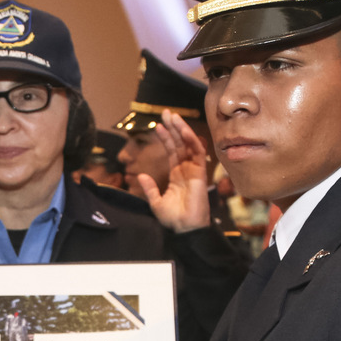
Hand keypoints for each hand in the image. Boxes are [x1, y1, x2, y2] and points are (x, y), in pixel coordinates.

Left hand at [138, 110, 210, 232]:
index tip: (158, 126)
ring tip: (172, 116)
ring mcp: (194, 170)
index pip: (172, 151)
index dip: (165, 138)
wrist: (184, 228)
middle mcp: (186, 169)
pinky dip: (191, 140)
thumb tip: (140, 175)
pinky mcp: (200, 172)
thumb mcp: (156, 201)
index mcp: (177, 175)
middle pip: (180, 144)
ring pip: (189, 144)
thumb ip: (149, 187)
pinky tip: (183, 130)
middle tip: (166, 112)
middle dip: (174, 128)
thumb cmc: (173, 218)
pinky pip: (197, 152)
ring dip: (181, 129)